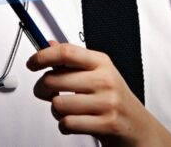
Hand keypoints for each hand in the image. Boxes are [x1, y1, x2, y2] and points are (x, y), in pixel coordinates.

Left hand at [27, 42, 170, 146]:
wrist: (138, 127)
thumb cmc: (114, 99)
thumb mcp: (99, 73)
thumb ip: (73, 60)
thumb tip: (48, 44)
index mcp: (101, 62)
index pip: (66, 52)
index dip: (43, 56)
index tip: (32, 63)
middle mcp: (104, 80)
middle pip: (55, 79)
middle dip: (42, 89)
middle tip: (45, 92)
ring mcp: (106, 102)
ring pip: (58, 104)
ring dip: (56, 111)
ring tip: (67, 110)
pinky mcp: (105, 124)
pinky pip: (67, 123)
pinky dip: (65, 126)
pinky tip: (74, 122)